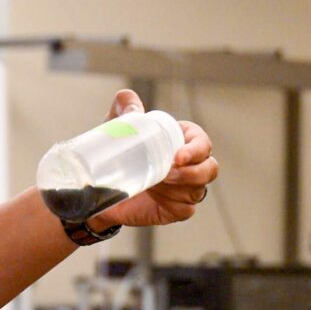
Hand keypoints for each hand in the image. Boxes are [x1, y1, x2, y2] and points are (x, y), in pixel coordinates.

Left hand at [91, 89, 218, 230]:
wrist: (100, 188)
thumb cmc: (117, 152)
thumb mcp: (118, 127)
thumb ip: (124, 108)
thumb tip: (129, 100)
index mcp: (182, 141)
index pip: (202, 142)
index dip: (196, 149)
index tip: (177, 156)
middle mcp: (190, 165)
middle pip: (210, 168)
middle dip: (195, 172)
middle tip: (169, 173)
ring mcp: (185, 188)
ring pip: (199, 189)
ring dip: (183, 187)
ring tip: (159, 183)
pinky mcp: (176, 208)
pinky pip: (187, 209)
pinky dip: (177, 205)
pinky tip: (163, 201)